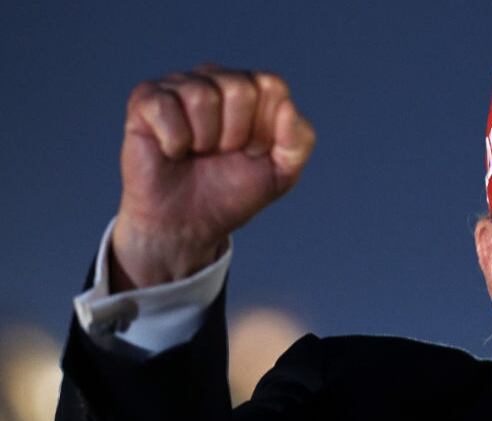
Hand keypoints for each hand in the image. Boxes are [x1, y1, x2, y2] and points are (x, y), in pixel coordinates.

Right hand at [110, 65, 315, 290]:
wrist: (189, 224)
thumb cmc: (232, 193)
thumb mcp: (281, 173)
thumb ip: (299, 140)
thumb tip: (287, 105)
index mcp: (251, 90)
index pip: (272, 86)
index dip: (266, 128)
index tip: (254, 151)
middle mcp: (215, 79)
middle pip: (240, 88)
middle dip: (236, 134)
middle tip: (222, 153)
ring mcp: (179, 86)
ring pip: (202, 96)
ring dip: (205, 139)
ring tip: (198, 153)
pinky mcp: (146, 100)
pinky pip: (165, 107)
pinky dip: (174, 142)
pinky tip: (173, 151)